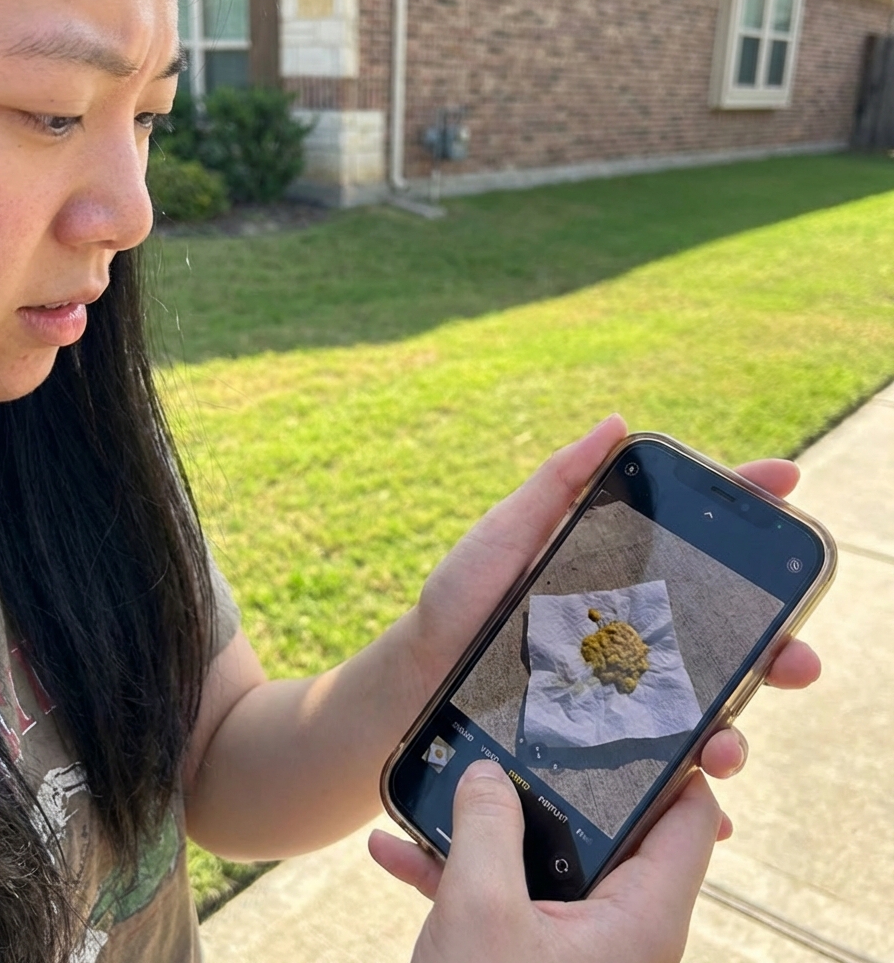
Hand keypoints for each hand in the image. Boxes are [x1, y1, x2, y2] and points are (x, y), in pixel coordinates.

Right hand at [370, 760, 720, 962]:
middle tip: (519, 729)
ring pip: (542, 857)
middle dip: (552, 781)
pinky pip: (503, 896)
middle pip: (608, 825)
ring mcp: (572, 943)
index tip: (638, 707)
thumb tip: (490, 772)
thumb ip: (488, 826)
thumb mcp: (479, 911)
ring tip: (438, 786)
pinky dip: (457, 871)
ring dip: (485, 825)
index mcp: (639, 916)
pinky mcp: (528, 956)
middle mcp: (618, 927)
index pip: (692, 817)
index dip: (678, 757)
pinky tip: (395, 849)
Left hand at [409, 415, 820, 800]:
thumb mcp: (505, 533)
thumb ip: (557, 483)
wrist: (418, 680)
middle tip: (798, 658)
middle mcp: (631, 631)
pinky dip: (691, 778)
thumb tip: (619, 423)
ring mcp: (620, 686)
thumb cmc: (459, 599)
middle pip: (724, 634)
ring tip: (732, 740)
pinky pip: (660, 756)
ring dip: (739, 724)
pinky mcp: (602, 735)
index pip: (693, 541)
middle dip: (776, 645)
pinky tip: (702, 792)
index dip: (742, 511)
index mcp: (616, 574)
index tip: (784, 484)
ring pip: (704, 703)